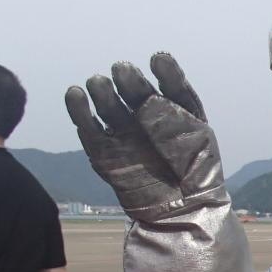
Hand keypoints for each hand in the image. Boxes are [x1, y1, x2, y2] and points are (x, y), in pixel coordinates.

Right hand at [65, 53, 226, 219]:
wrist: (183, 211)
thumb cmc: (195, 174)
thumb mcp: (197, 140)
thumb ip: (175, 116)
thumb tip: (150, 97)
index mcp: (175, 111)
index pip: (169, 85)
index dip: (164, 72)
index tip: (158, 60)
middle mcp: (146, 118)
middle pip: (134, 93)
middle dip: (129, 81)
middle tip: (121, 70)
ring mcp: (125, 133)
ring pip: (109, 106)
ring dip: (102, 92)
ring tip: (98, 83)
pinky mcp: (104, 152)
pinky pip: (89, 128)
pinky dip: (80, 111)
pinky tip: (75, 94)